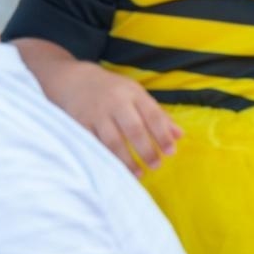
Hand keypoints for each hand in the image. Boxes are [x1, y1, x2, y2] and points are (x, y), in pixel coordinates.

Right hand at [42, 59, 180, 174]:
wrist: (74, 80)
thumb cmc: (112, 90)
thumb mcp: (136, 95)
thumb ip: (157, 115)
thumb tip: (179, 136)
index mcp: (133, 94)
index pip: (152, 115)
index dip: (162, 134)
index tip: (171, 152)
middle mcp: (115, 102)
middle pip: (134, 129)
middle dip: (147, 150)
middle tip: (156, 165)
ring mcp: (96, 114)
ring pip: (113, 141)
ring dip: (127, 160)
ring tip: (139, 173)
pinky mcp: (80, 124)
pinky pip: (94, 145)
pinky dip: (105, 159)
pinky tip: (114, 170)